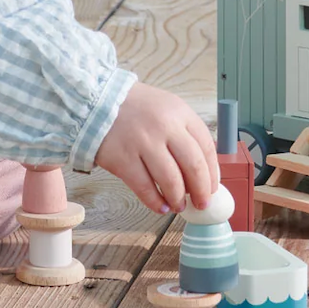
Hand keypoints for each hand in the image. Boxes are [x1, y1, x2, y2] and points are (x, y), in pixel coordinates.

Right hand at [94, 82, 218, 213]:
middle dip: (201, 191)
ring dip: (178, 199)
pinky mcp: (123, 159)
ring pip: (171, 181)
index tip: (211, 188)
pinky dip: (156, 202)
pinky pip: (145, 188)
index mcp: (179, 112)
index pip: (206, 147)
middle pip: (193, 167)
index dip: (212, 173)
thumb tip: (204, 170)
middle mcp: (164, 126)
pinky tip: (160, 205)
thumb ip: (186, 132)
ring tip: (178, 205)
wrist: (96, 101)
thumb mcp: (166, 108)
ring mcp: (143, 143)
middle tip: (201, 203)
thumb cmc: (135, 108)